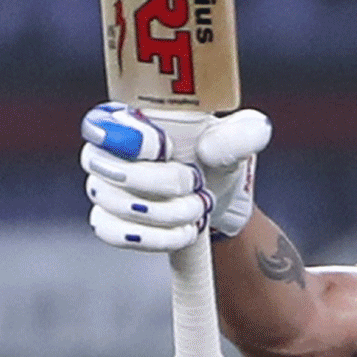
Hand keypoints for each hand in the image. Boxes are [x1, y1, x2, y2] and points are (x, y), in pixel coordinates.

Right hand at [81, 103, 271, 250]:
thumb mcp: (236, 140)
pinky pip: (112, 233)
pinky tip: (184, 232)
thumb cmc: (219, 156)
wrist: (218, 197)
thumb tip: (254, 130)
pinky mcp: (108, 221)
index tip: (163, 146)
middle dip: (160, 182)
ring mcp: (103, 188)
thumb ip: (240, 134)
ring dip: (165, 212)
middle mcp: (108, 152)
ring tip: (200, 208)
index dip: (127, 137)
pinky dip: (154, 237)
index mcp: (133, 119)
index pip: (102, 124)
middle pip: (107, 168)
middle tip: (196, 184)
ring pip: (114, 203)